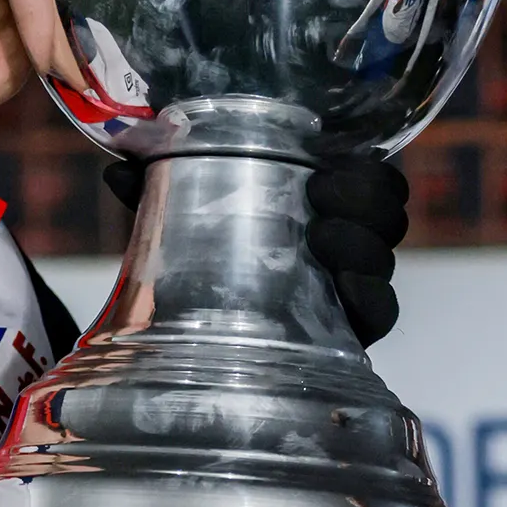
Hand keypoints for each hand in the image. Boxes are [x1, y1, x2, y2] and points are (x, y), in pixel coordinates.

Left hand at [102, 156, 409, 347]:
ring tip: (321, 237)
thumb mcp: (177, 221)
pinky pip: (380, 316)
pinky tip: (346, 287)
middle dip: (366, 201)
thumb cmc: (198, 262)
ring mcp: (347, 295)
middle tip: (320, 195)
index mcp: (320, 209)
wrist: (187, 338)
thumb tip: (118, 167)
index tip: (323, 169)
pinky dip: (370, 297)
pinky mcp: (345, 337)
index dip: (365, 172)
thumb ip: (155, 191)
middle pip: (388, 217)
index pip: (373, 182)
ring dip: (362, 245)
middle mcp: (344, 250)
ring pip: (384, 262)